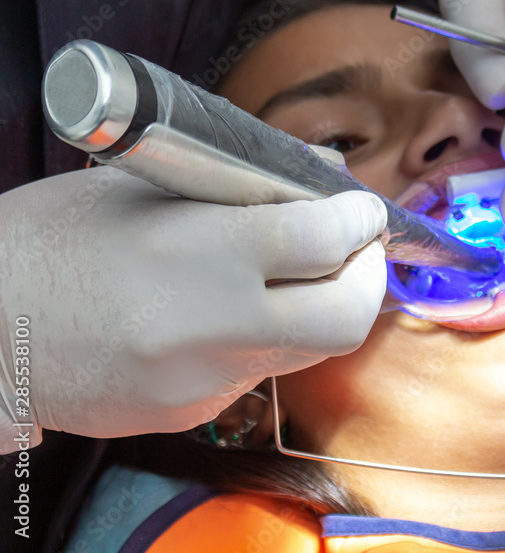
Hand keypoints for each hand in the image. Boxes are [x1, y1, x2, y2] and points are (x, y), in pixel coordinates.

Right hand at [0, 164, 386, 448]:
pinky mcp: (189, 415)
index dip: (361, 221)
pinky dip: (263, 337)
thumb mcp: (142, 185)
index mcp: (197, 251)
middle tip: (355, 251)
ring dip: (320, 307)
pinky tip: (223, 312)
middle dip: (367, 279)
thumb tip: (325, 177)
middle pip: (346, 318)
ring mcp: (202, 382)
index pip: (325, 242)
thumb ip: (243, 182)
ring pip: (308, 349)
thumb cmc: (50, 240)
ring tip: (294, 273)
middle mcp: (208, 326)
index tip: (364, 210)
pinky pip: (256, 372)